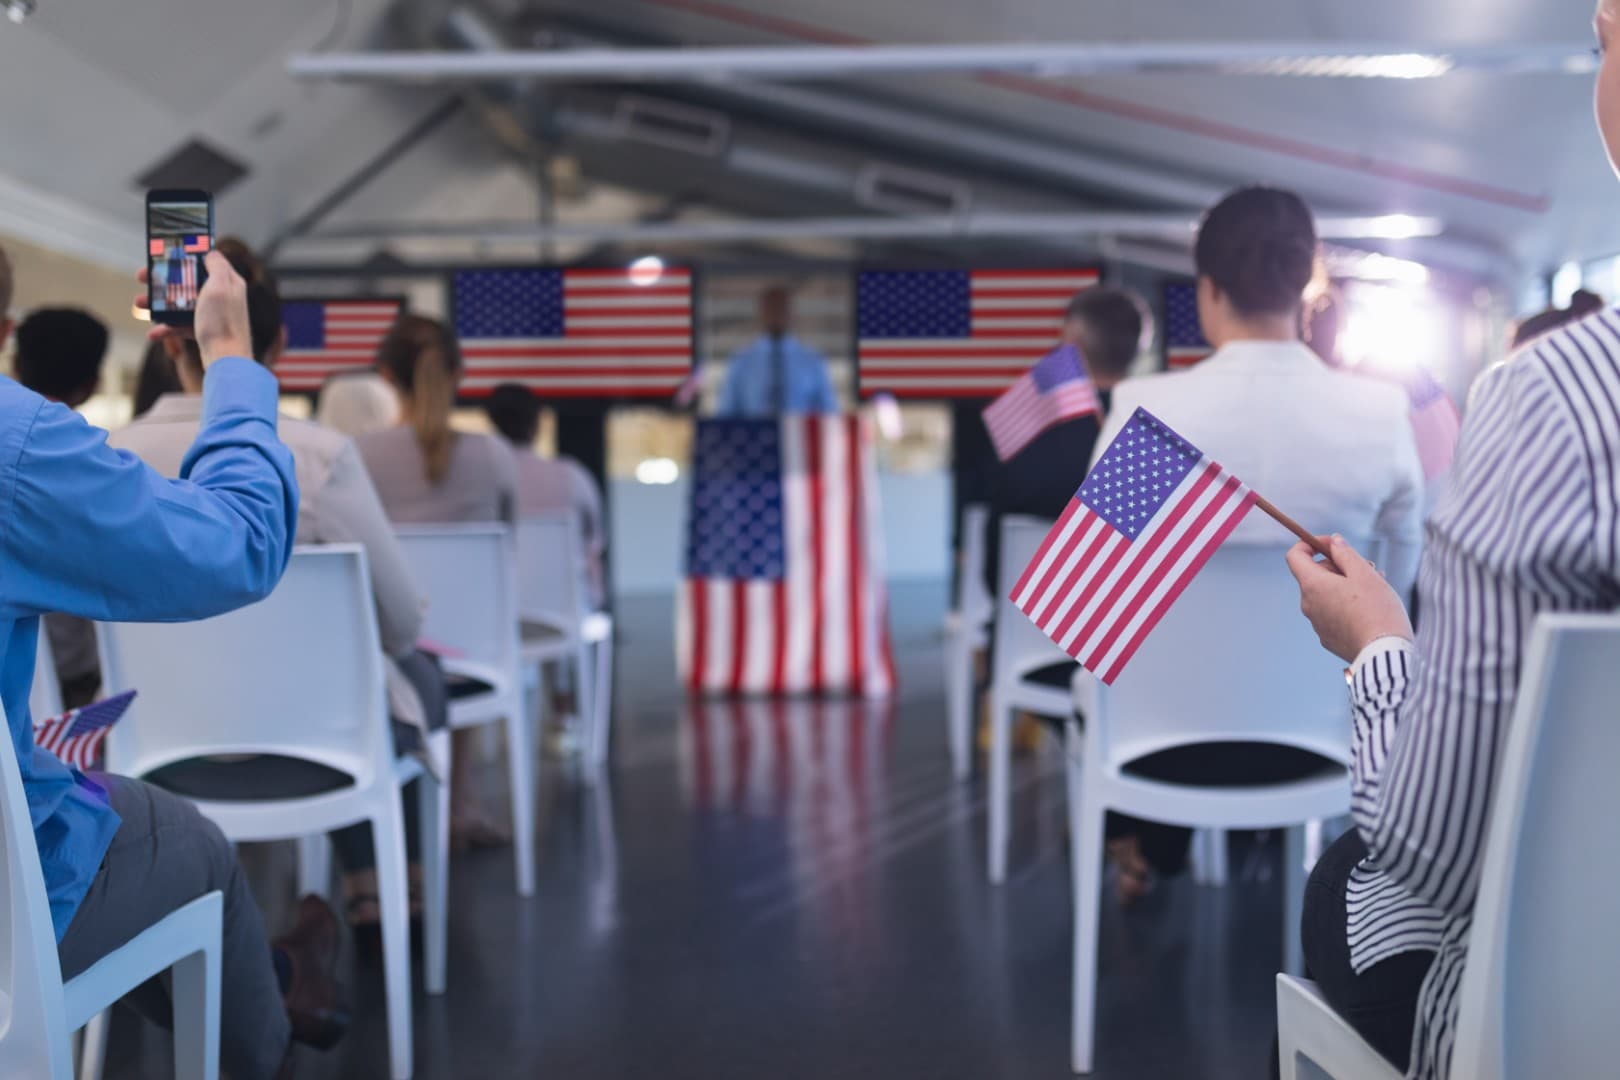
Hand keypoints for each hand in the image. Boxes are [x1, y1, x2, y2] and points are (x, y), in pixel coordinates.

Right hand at [134, 251, 251, 368]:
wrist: (227, 361)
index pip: (204, 261)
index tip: (162, 254)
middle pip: (187, 282)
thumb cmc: (223, 322)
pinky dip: (167, 328)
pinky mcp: (206, 332)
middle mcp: (222, 297)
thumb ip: (216, 266)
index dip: (182, 256)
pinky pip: (182, 326)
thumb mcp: (220, 286)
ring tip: (138, 304)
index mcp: (228, 282)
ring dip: (158, 304)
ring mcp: (214, 315)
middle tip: (141, 278)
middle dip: (162, 280)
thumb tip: (211, 252)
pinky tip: (154, 333)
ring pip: (181, 304)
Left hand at [1285, 535, 1413, 662]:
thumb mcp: (1363, 573)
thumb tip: (1333, 542)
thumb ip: (1345, 554)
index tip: (1333, 544)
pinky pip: (1332, 614)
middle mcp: (1308, 605)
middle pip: (1315, 575)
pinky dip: (1346, 605)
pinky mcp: (1329, 638)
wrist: (1384, 653)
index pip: (1295, 556)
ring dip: (1346, 585)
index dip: (1311, 544)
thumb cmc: (1376, 610)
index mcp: (1312, 586)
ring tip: (1376, 585)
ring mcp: (1317, 624)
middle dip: (1338, 565)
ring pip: (1327, 594)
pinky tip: (1370, 608)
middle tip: (1368, 567)